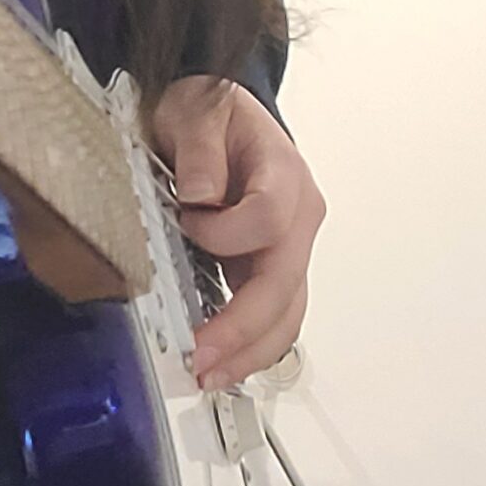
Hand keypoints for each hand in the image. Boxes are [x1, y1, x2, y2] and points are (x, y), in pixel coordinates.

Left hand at [151, 76, 324, 390]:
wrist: (217, 114)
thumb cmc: (209, 110)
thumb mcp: (196, 109)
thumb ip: (200, 146)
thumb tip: (201, 195)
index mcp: (283, 174)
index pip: (270, 218)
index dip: (227, 232)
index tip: (186, 220)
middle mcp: (299, 216)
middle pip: (285, 284)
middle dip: (243, 329)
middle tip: (202, 360)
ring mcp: (290, 247)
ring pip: (288, 313)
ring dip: (250, 351)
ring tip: (209, 376)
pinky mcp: (273, 267)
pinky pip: (275, 315)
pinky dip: (251, 345)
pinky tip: (222, 364)